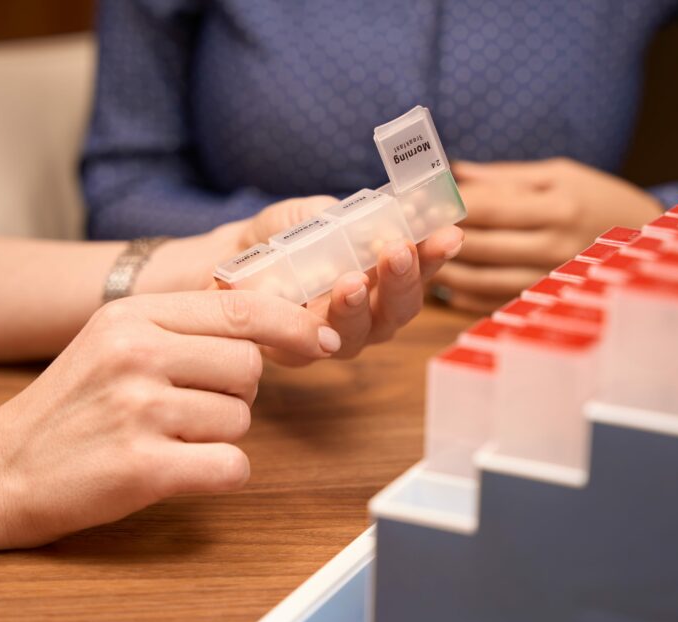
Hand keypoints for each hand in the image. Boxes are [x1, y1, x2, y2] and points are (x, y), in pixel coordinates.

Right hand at [0, 290, 339, 554]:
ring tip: (164, 439)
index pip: (241, 309)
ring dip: (218, 437)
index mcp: (132, 315)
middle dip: (235, 394)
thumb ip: (184, 328)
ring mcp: (138, 409)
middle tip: (188, 410)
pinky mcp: (142, 466)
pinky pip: (230, 466)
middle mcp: (136, 353)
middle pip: (249, 366)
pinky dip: (218, 475)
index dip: (293, 326)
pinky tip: (177, 471)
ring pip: (240, 419)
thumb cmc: (71, 407)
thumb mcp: (114, 342)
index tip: (321, 342)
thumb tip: (276, 329)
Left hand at [222, 196, 465, 364]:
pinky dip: (314, 326)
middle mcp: (369, 312)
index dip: (437, 254)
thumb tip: (374, 215)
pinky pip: (311, 346)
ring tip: (353, 281)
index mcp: (382, 276)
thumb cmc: (281, 237)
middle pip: (401, 308)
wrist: (228, 258)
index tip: (449, 234)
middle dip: (406, 279)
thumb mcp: (310, 214)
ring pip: (363, 332)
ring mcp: (335, 336)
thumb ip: (340, 215)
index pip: (420, 268)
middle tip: (399, 250)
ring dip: (361, 306)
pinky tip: (310, 306)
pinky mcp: (297, 352)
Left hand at [433, 158, 662, 312]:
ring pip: (482, 278)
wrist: (647, 240)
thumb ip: (503, 177)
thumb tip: (453, 171)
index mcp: (555, 205)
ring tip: (412, 259)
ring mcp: (549, 277)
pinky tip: (444, 286)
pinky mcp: (545, 298)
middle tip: (399, 230)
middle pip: (480, 243)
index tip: (410, 199)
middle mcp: (552, 244)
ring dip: (443, 270)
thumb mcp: (558, 174)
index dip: (445, 203)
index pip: (487, 206)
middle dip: (435, 236)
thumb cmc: (597, 197)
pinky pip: (495, 301)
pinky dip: (465, 296)